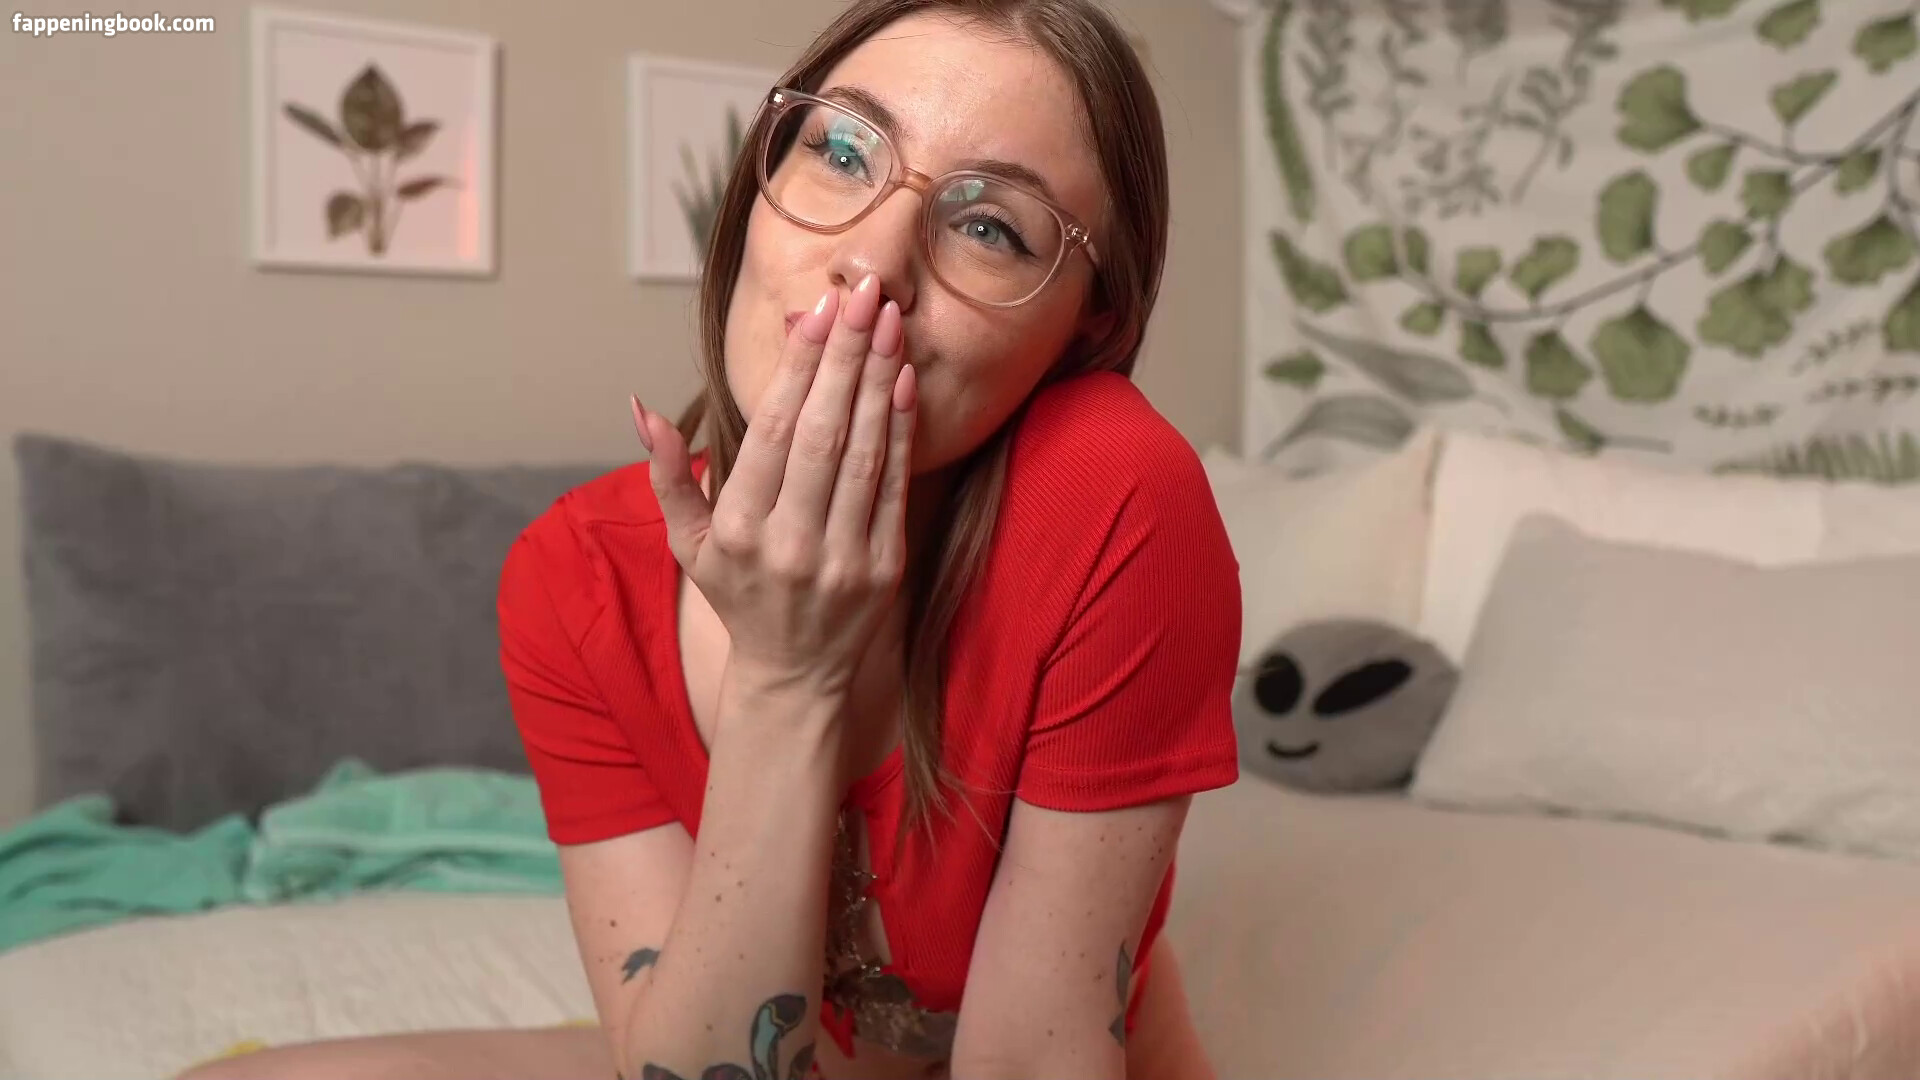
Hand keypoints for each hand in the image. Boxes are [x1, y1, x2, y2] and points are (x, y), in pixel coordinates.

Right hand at [633, 273, 916, 700]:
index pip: (774, 433)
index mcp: (737, 529)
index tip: (817, 310)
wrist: (794, 675)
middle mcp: (790, 543)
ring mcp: (842, 558)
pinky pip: (895, 485)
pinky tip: (904, 380)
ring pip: (864, 453)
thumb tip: (641, 408)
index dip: (799, 368)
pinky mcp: (884, 568)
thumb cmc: (739, 594)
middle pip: (824, 433)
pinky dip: (901, 431)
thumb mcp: (687, 542)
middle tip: (865, 292)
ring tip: (889, 320)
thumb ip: (665, 474)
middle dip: (846, 356)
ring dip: (880, 380)